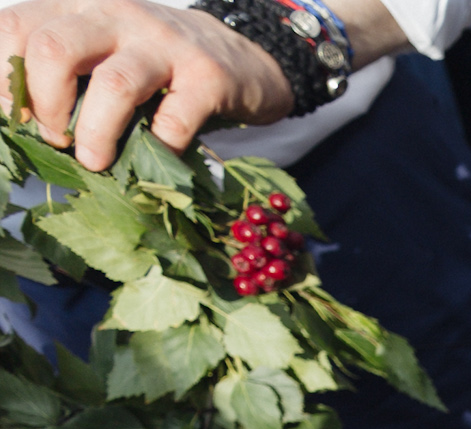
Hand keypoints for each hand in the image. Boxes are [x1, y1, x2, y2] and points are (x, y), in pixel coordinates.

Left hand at [0, 0, 290, 166]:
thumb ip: (60, 73)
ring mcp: (164, 43)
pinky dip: (160, 149)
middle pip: (54, 49)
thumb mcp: (100, 52)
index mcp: (78, 7)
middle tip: (57, 138)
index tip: (18, 116)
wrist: (238, 58)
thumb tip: (19, 123)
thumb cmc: (153, 66)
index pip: (15, 27)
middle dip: (45, 105)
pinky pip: (174, 120)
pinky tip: (157, 158)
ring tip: (96, 161)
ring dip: (95, 133)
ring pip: (113, 84)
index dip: (4, 79)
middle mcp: (115, 15)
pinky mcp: (208, 76)